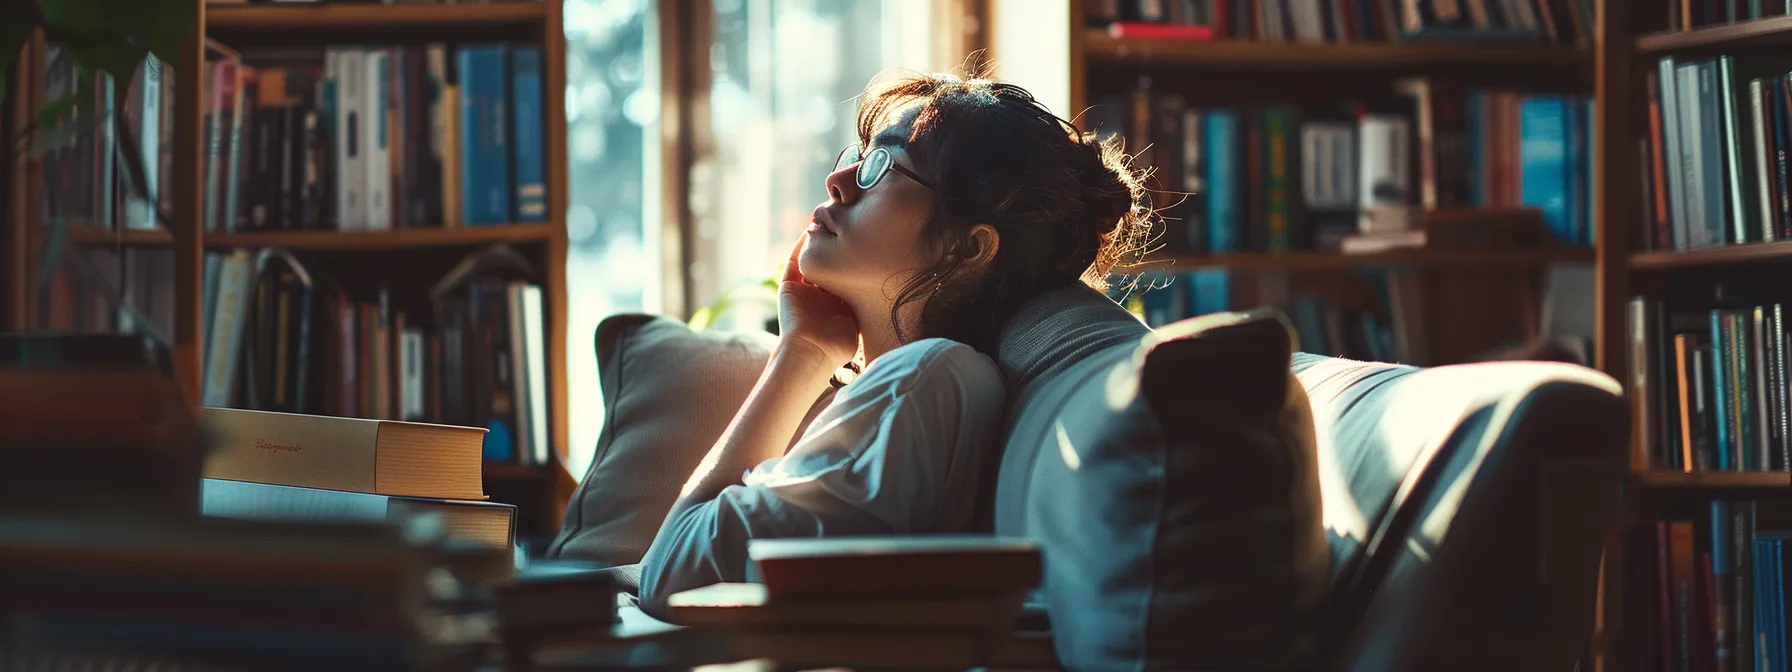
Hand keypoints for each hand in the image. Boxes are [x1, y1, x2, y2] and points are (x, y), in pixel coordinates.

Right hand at [778, 234, 858, 367]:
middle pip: (827, 268)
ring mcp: (802, 292)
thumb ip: (865, 306)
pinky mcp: (788, 288)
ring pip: (809, 262)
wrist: (811, 352)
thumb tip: (888, 290)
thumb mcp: (857, 321)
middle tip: (846, 230)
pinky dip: (798, 247)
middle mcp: (817, 298)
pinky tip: (808, 232)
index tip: (863, 246)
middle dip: (834, 251)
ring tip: (825, 225)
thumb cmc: (838, 344)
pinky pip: (792, 263)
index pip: (843, 278)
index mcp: (834, 307)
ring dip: (815, 245)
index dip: (851, 263)